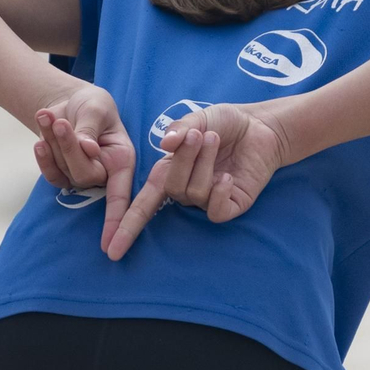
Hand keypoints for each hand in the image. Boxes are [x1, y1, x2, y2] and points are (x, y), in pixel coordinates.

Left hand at [32, 83, 136, 254]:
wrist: (72, 103)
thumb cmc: (93, 105)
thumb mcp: (96, 107)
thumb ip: (90, 127)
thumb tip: (86, 149)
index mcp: (122, 160)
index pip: (121, 196)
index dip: (116, 221)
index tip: (109, 248)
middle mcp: (104, 173)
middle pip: (85, 177)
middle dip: (68, 148)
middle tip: (60, 123)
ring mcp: (81, 176)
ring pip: (64, 172)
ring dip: (52, 143)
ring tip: (48, 116)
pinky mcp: (62, 173)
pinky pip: (49, 174)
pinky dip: (42, 156)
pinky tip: (39, 139)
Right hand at [104, 102, 288, 260]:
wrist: (260, 126)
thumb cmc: (225, 123)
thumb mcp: (198, 119)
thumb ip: (181, 129)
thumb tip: (166, 144)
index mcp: (169, 172)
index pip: (143, 204)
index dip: (126, 227)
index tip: (109, 250)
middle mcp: (185, 190)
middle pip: (172, 188)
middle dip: (184, 160)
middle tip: (199, 135)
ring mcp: (208, 200)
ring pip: (195, 194)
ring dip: (205, 164)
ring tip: (216, 140)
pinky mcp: (231, 206)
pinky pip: (216, 212)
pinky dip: (219, 193)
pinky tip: (227, 176)